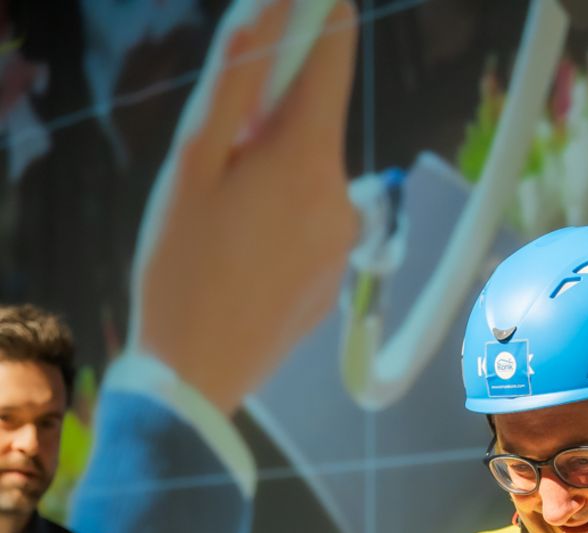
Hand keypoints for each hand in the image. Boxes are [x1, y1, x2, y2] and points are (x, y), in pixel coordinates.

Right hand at [130, 0, 357, 414]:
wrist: (195, 375)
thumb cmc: (179, 265)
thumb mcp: (192, 161)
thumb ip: (236, 80)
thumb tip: (269, 8)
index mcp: (307, 159)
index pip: (331, 57)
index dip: (319, 15)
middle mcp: (341, 198)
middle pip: (313, 123)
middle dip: (270, 119)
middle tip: (218, 155)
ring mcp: (343, 245)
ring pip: (308, 178)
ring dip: (271, 175)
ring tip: (222, 222)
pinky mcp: (334, 280)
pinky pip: (309, 225)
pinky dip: (280, 219)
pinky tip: (239, 256)